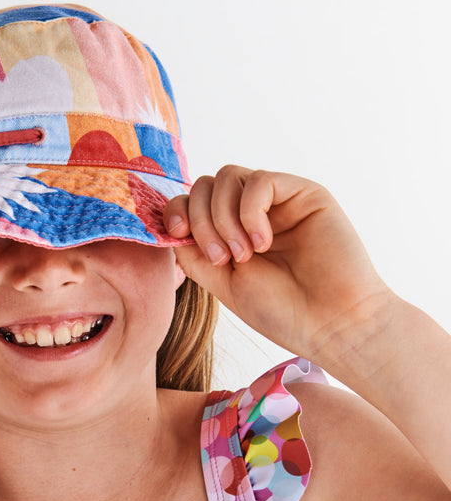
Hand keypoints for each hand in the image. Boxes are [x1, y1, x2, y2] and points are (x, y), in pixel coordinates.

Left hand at [164, 166, 392, 360]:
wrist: (332, 323)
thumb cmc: (282, 311)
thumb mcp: (222, 284)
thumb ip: (194, 253)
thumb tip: (169, 226)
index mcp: (231, 232)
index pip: (191, 202)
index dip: (176, 211)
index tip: (177, 234)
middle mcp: (253, 212)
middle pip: (205, 185)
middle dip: (201, 220)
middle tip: (222, 259)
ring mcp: (278, 201)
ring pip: (227, 177)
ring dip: (223, 218)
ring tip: (245, 255)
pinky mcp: (304, 193)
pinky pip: (260, 181)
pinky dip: (251, 211)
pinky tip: (263, 243)